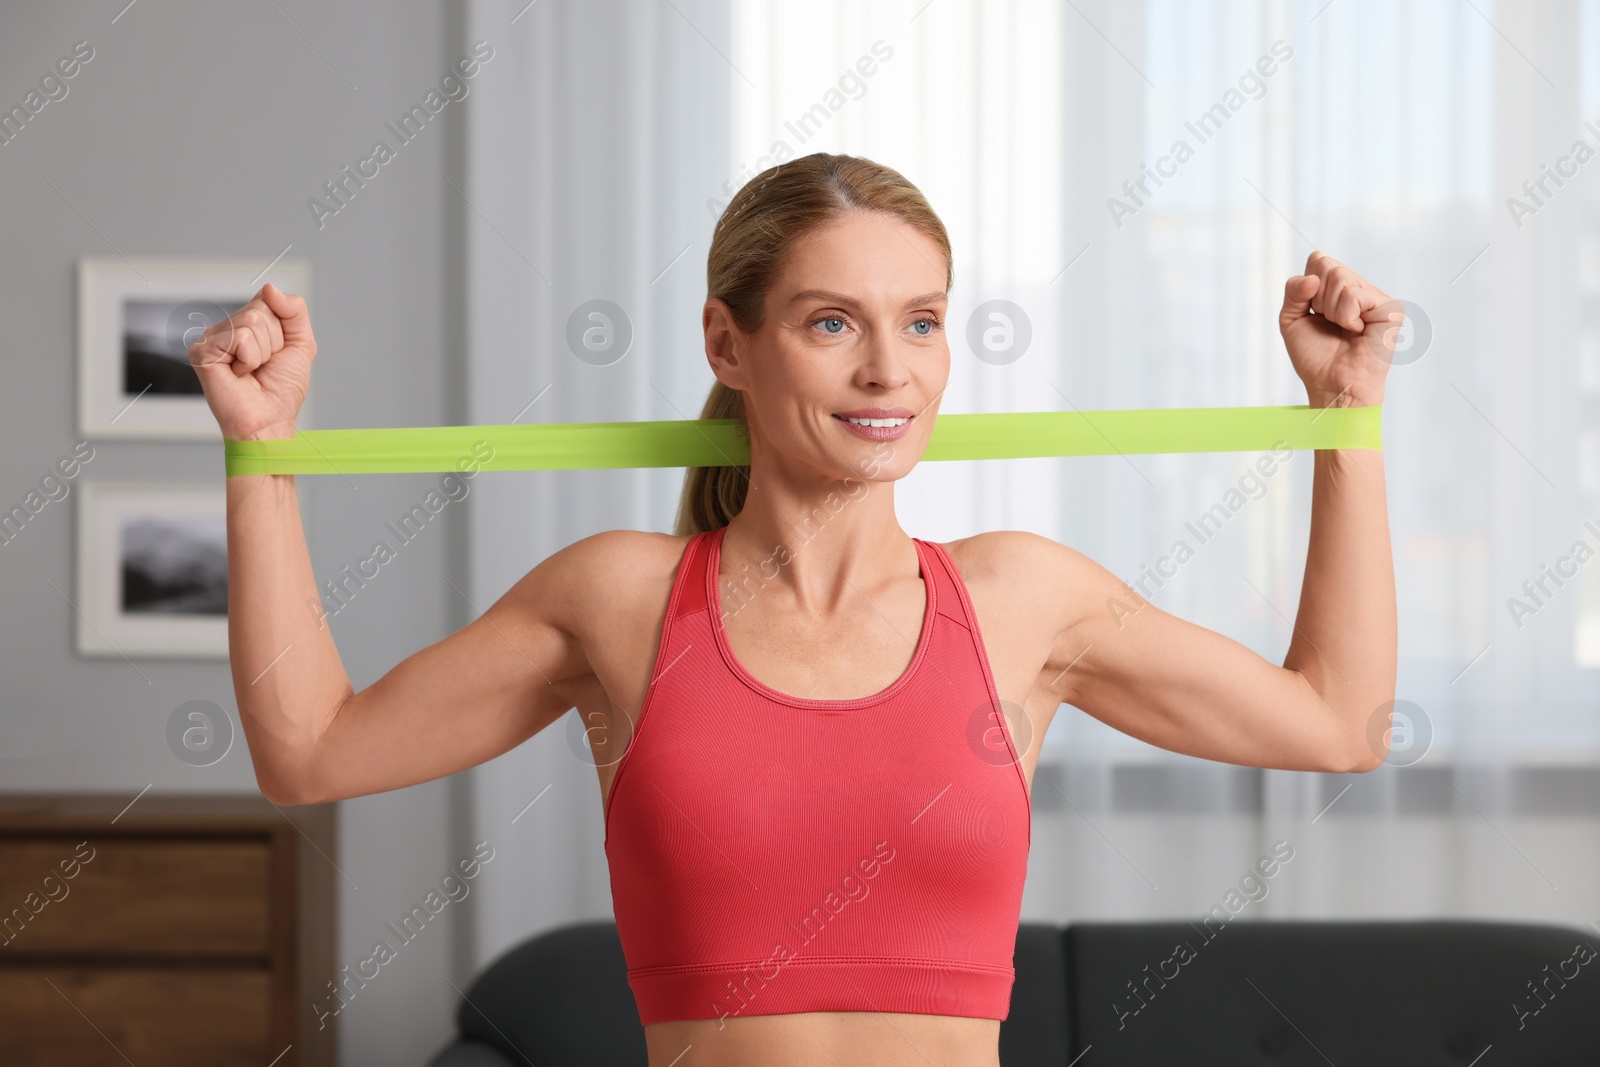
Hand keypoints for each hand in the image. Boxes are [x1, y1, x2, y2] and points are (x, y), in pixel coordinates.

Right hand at [188, 283, 316, 440]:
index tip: (279, 351)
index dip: (283, 327)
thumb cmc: (281, 390)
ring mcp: (212, 339)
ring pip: (251, 322)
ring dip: (263, 352)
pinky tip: (239, 374)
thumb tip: (269, 287)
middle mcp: (226, 329)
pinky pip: (239, 337)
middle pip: (261, 310)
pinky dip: (249, 359)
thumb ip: (294, 310)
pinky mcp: (202, 351)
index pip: (268, 299)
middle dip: (274, 341)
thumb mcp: (302, 344)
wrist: (269, 420)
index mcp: (246, 324)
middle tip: (264, 365)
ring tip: (252, 371)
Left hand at [1278, 251, 1398, 407]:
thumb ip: (1294, 291)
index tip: (1315, 313)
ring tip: (1345, 330)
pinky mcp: (1391, 307)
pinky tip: (1357, 332)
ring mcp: (1377, 296)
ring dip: (1332, 311)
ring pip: (1339, 278)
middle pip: (1327, 265)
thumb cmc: (1316, 357)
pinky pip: (1353, 295)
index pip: (1318, 259)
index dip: (1308, 287)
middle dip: (1318, 300)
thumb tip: (1312, 277)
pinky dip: (1346, 317)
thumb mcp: (1291, 319)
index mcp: (1340, 288)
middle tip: (1331, 325)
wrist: (1333, 385)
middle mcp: (1361, 288)